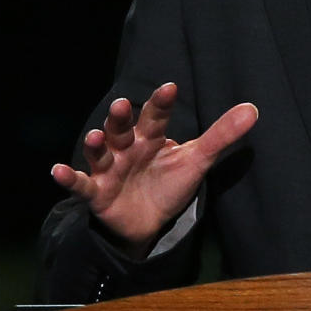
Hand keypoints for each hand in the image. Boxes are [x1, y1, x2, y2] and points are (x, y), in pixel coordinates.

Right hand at [51, 82, 257, 256]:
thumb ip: (221, 135)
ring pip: (100, 153)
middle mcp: (128, 148)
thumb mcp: (197, 160)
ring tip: (94, 137)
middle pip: (123, 129)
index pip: (157, 116)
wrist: (148, 223)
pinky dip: (68, 178)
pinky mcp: (97, 193)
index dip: (162, 103)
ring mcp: (110, 169)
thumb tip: (253, 109)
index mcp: (152, 136)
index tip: (170, 87)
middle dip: (121, 118)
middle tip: (121, 105)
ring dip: (95, 145)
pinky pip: (81, 185)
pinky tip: (56, 170)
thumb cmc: (169, 182)